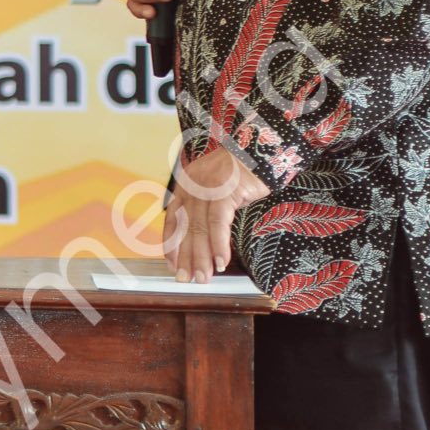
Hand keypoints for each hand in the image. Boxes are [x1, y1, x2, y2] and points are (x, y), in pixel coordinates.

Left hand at [161, 143, 272, 280]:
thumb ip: (204, 208)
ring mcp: (205, 190)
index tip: (173, 265)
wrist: (257, 150)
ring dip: (202, 257)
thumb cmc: (239, 171)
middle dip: (186, 258)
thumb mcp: (215, 188)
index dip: (171, 245)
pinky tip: (221, 262)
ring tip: (204, 277)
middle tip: (187, 279)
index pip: (172, 220)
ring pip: (199, 230)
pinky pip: (218, 224)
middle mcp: (191, 188)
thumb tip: (202, 239)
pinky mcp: (223, 192)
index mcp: (185, 187)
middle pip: (185, 229)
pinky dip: (219, 245)